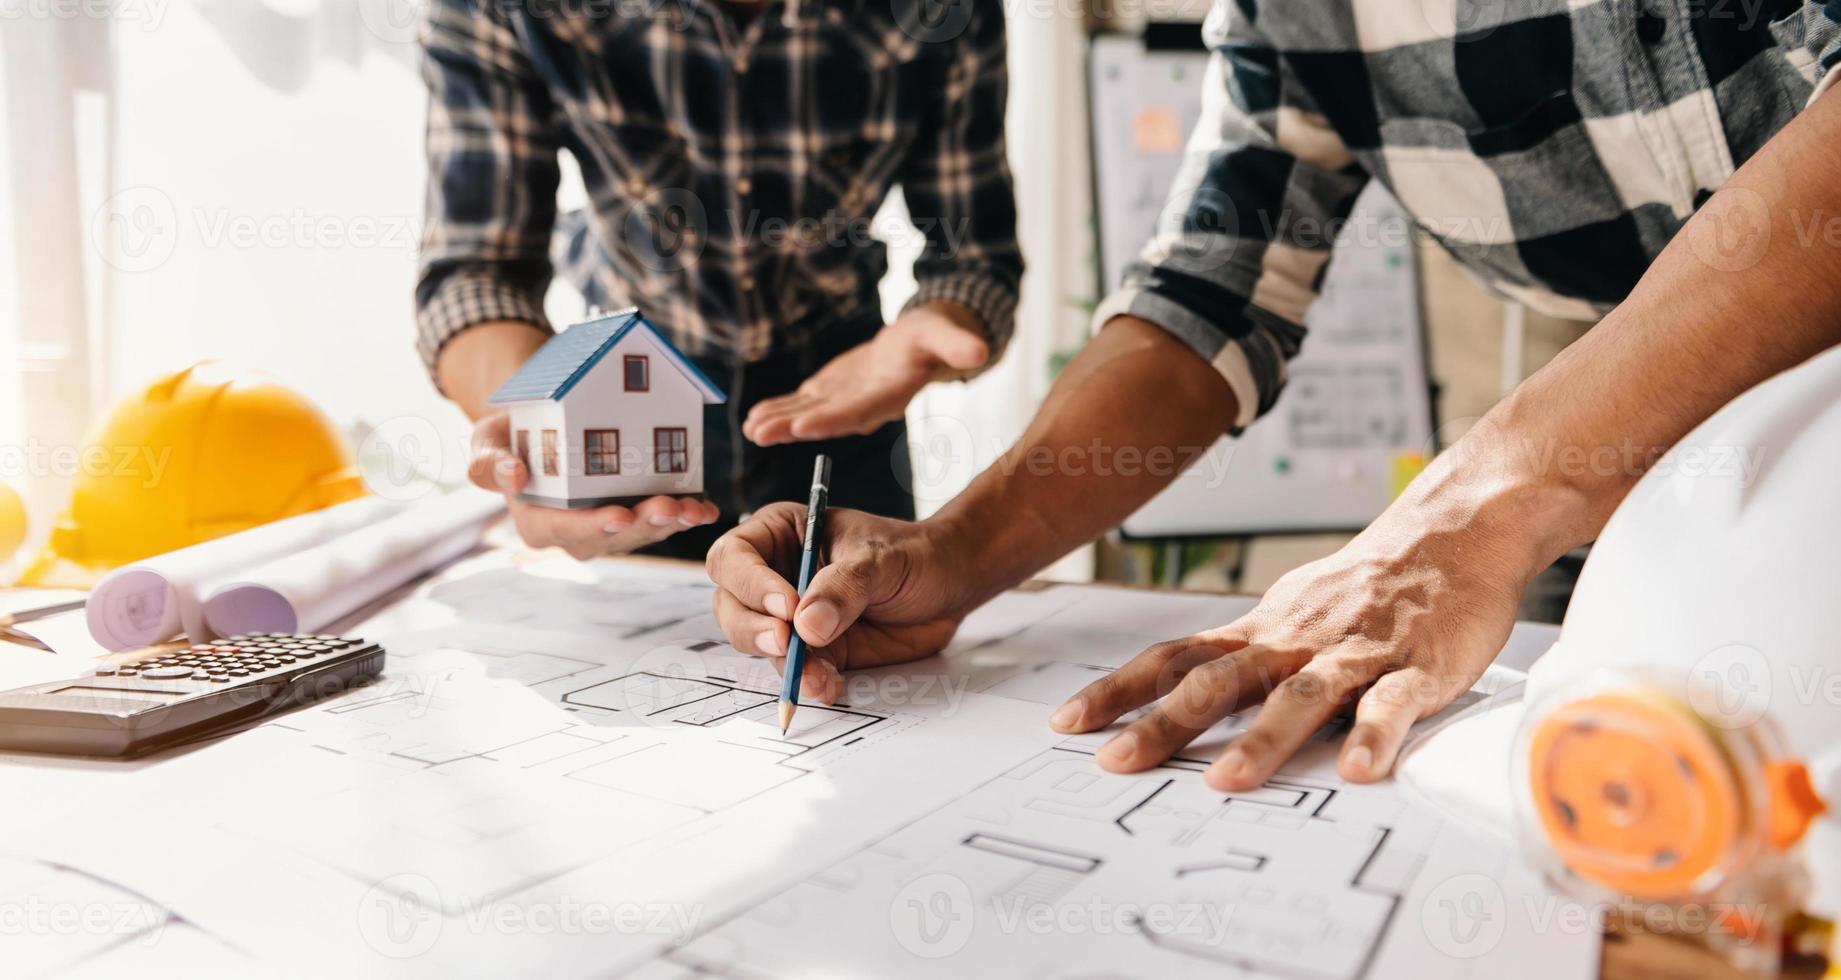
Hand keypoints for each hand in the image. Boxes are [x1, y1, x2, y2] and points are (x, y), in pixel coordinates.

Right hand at [468, 413, 720, 559]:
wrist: (538, 428)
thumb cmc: (509, 440)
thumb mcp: (486, 444)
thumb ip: (489, 463)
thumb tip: (514, 475)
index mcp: (539, 523)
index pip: (566, 530)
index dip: (594, 526)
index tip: (619, 517)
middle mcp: (577, 534)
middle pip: (614, 537)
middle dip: (644, 525)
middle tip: (669, 508)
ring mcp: (609, 526)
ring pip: (644, 532)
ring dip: (672, 522)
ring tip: (694, 509)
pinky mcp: (635, 514)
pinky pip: (662, 520)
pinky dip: (686, 514)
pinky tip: (707, 509)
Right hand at [705, 503, 967, 700]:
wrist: (948, 585)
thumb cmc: (912, 553)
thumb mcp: (879, 559)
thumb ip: (844, 587)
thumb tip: (807, 626)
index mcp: (780, 534)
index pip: (735, 556)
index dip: (751, 583)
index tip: (786, 606)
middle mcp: (775, 576)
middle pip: (733, 606)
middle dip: (754, 629)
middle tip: (786, 643)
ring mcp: (792, 617)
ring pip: (761, 645)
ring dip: (785, 664)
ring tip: (818, 674)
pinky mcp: (814, 650)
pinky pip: (796, 671)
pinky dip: (809, 682)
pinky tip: (829, 685)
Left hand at [741, 305, 988, 446]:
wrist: (922, 345)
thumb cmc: (934, 336)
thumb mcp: (946, 334)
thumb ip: (959, 346)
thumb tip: (980, 351)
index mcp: (888, 395)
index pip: (856, 412)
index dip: (829, 420)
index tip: (802, 426)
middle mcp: (863, 405)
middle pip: (824, 419)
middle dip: (792, 427)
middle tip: (760, 432)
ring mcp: (844, 401)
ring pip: (808, 414)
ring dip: (778, 421)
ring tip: (749, 429)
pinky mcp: (832, 392)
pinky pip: (801, 403)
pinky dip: (779, 408)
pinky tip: (753, 417)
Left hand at [1050, 509, 1527, 790]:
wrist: (1453, 535)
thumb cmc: (1368, 586)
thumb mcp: (1291, 614)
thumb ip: (1245, 657)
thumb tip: (1178, 693)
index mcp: (1262, 632)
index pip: (1175, 658)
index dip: (1120, 689)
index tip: (1068, 723)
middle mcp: (1296, 640)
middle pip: (1219, 681)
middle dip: (1165, 724)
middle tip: (1118, 762)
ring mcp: (1355, 652)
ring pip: (1299, 695)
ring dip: (1261, 739)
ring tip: (1225, 781)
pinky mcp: (1417, 666)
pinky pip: (1392, 703)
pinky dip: (1373, 735)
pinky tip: (1357, 771)